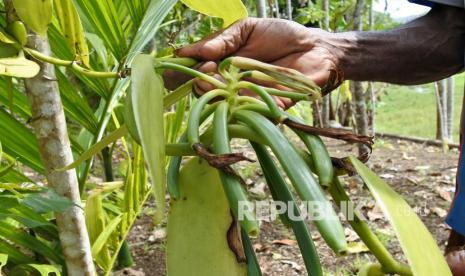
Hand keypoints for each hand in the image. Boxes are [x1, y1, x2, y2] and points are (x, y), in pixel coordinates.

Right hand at [175, 18, 338, 108]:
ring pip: (226, 103)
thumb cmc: (281, 35)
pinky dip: (245, 106)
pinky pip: (252, 112)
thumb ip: (223, 39)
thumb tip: (191, 50)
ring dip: (220, 96)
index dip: (190, 70)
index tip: (187, 64)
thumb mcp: (247, 28)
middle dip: (203, 83)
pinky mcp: (268, 107)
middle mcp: (233, 83)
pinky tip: (242, 96)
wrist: (316, 47)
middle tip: (208, 72)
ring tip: (220, 83)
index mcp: (225, 63)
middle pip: (208, 91)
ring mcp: (249, 97)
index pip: (200, 71)